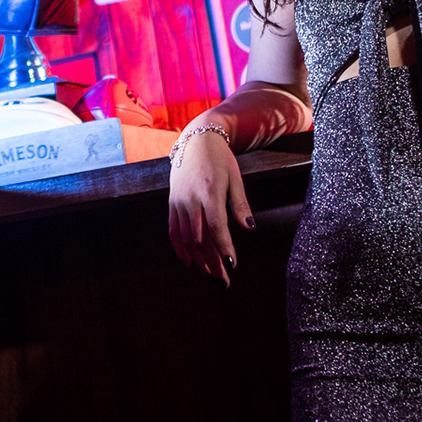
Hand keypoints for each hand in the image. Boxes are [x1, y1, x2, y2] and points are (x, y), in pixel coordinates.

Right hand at [167, 128, 249, 285]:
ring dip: (197, 259)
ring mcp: (178, 201)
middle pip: (200, 237)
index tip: (232, 265)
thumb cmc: (220, 159)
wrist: (195, 140)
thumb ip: (240, 205)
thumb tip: (250, 229)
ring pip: (185, 238)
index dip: (224, 247)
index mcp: (209, 191)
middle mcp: (190, 198)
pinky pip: (173, 230)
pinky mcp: (172, 203)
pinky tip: (188, 263)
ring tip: (209, 276)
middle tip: (223, 281)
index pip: (216, 226)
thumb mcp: (235, 178)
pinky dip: (179, 248)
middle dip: (212, 262)